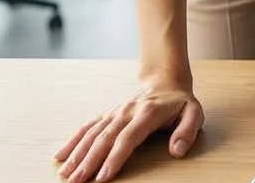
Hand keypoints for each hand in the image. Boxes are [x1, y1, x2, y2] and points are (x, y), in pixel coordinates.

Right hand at [54, 73, 203, 182]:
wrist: (166, 82)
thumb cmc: (180, 103)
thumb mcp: (194, 113)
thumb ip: (188, 131)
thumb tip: (177, 151)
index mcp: (148, 113)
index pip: (128, 138)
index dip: (115, 157)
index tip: (103, 177)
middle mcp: (127, 111)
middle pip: (105, 138)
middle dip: (90, 161)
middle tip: (77, 182)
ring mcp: (114, 112)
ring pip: (92, 134)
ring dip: (77, 154)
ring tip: (66, 174)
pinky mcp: (107, 114)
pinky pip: (87, 127)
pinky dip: (72, 141)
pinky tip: (60, 155)